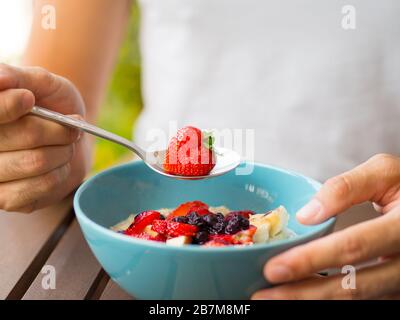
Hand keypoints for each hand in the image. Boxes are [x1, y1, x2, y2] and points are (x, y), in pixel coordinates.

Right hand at [0, 63, 90, 211]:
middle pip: (26, 136)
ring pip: (37, 161)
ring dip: (63, 151)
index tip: (29, 99)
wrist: (70, 136)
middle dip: (59, 129)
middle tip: (71, 126)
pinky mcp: (8, 199)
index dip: (8, 106)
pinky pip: (43, 184)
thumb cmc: (53, 106)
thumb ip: (21, 77)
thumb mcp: (42, 83)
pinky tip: (58, 164)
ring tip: (65, 144)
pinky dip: (61, 171)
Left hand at [253, 154, 399, 298]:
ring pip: (355, 299)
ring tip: (274, 299)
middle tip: (263, 296)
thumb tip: (306, 214)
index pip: (353, 247)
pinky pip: (361, 297)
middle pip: (351, 286)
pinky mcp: (395, 287)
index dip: (311, 260)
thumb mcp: (385, 172)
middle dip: (302, 294)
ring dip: (311, 301)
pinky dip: (328, 299)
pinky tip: (301, 295)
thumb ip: (346, 187)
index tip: (273, 269)